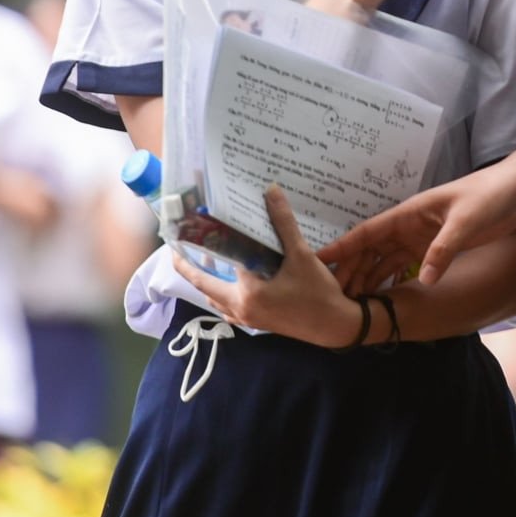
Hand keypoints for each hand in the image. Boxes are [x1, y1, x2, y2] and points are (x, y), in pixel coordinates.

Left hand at [170, 187, 356, 347]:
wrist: (335, 326)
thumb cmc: (317, 293)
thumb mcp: (302, 255)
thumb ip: (283, 223)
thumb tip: (271, 191)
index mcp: (245, 292)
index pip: (217, 263)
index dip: (204, 245)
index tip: (187, 233)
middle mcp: (239, 307)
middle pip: (204, 285)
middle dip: (190, 267)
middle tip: (180, 248)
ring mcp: (247, 318)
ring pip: (215, 298)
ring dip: (207, 281)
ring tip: (205, 260)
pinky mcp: (256, 322)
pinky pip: (228, 307)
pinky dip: (222, 293)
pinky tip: (231, 282)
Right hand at [320, 167, 515, 293]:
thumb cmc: (491, 197)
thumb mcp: (466, 222)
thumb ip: (444, 250)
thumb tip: (424, 281)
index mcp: (410, 213)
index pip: (368, 232)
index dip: (342, 247)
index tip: (316, 259)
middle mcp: (410, 226)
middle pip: (371, 250)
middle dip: (350, 270)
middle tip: (330, 295)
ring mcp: (422, 237)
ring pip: (385, 260)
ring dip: (368, 278)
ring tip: (350, 302)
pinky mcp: (437, 247)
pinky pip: (405, 266)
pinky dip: (391, 280)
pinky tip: (383, 297)